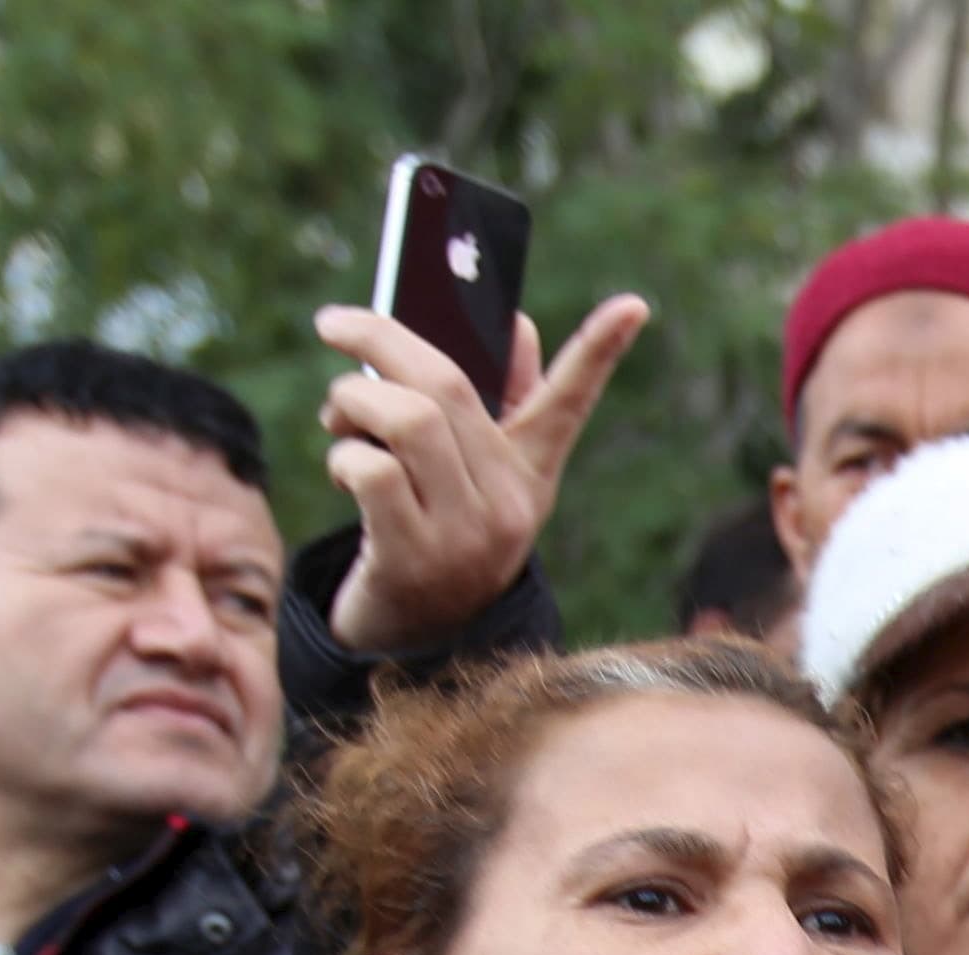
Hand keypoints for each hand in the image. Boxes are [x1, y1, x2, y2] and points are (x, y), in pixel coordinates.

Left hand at [313, 294, 649, 654]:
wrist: (408, 637)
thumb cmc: (431, 528)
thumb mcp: (470, 472)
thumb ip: (490, 399)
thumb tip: (520, 323)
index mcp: (529, 472)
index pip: (569, 402)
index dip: (601, 351)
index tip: (635, 304)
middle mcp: (508, 503)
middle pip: (446, 386)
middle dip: (378, 339)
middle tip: (334, 326)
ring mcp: (466, 535)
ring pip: (406, 420)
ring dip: (349, 399)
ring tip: (336, 415)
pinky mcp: (415, 559)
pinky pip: (369, 473)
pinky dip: (342, 456)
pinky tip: (344, 470)